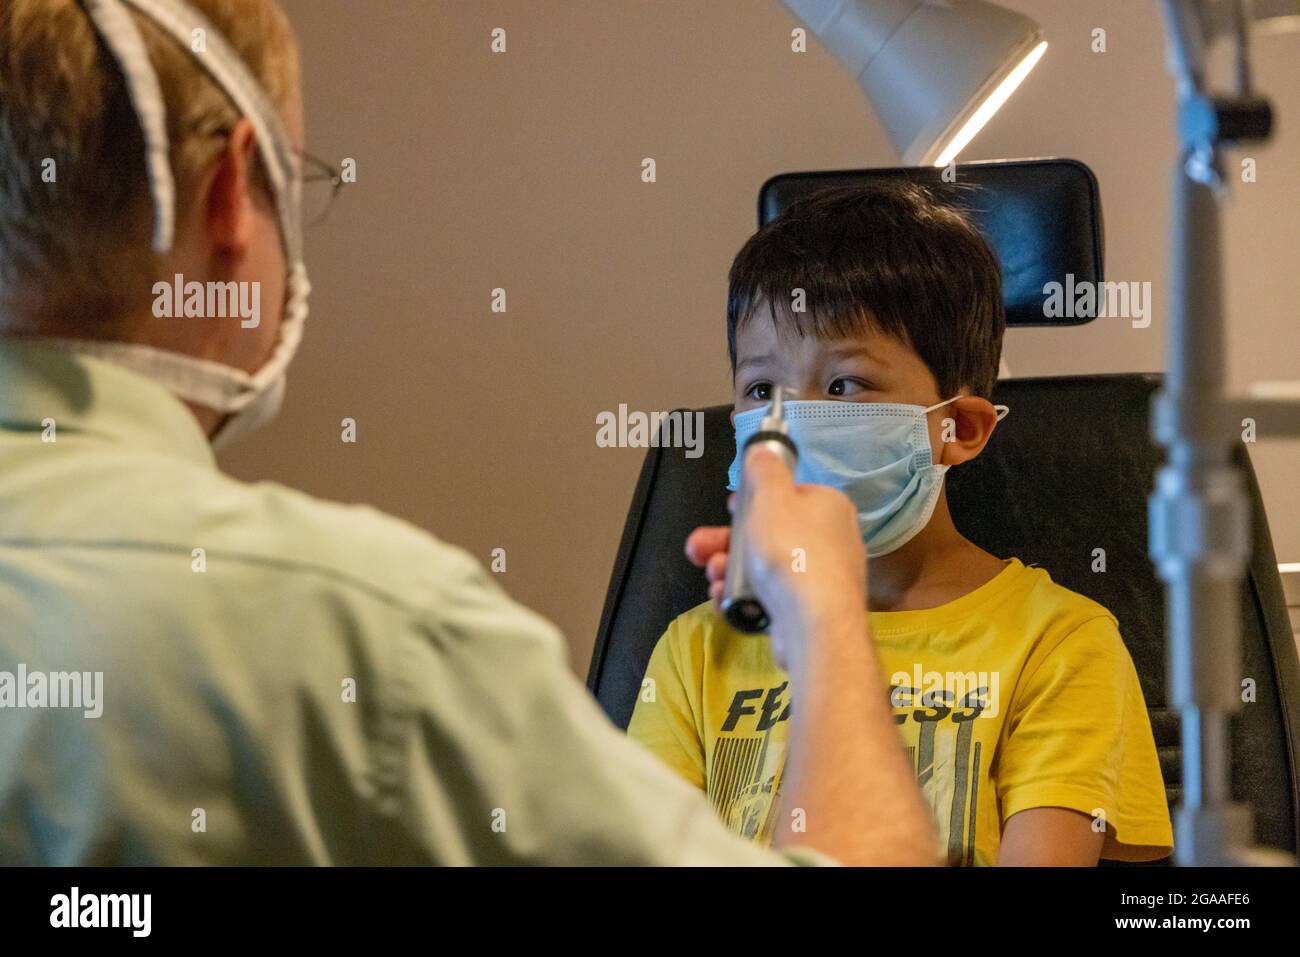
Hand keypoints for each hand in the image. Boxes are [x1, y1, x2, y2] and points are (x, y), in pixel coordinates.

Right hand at [685, 445, 866, 669]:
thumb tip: (762, 450)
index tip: (729, 509)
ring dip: (729, 569)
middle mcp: (830, 540)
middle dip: (726, 542)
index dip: (752, 501)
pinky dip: (744, 595)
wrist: (814, 625)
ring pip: (763, 567)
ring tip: (714, 576)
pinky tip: (727, 599)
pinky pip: (770, 595)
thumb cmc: (792, 552)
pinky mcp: (808, 611)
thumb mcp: (770, 498)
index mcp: (828, 507)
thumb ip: (763, 469)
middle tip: (699, 549)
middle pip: (768, 533)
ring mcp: (821, 579)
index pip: (788, 495)